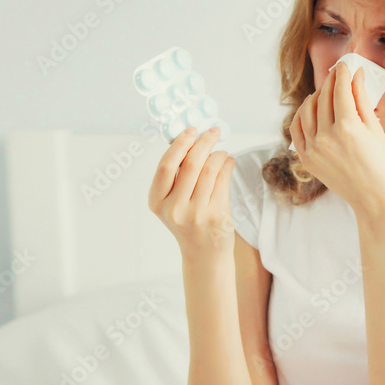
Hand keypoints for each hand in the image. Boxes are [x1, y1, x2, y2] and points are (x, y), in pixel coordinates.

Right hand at [148, 126, 235, 259]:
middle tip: (214, 132)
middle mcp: (173, 209)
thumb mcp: (173, 201)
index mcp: (156, 202)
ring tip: (222, 152)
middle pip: (190, 164)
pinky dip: (227, 165)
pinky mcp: (216, 216)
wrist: (204, 254)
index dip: (179, 144)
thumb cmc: (188, 221)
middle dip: (204, 142)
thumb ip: (177, 175)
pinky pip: (223, 180)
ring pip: (210, 170)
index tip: (191, 130)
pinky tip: (228, 162)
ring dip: (219, 154)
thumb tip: (192, 140)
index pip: (165, 166)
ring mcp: (195, 214)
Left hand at [290, 61, 384, 221]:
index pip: (340, 90)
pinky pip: (297, 129)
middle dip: (331, 82)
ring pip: (307, 110)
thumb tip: (356, 75)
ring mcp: (313, 149)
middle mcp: (326, 137)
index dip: (342, 73)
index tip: (345, 64)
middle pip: (323, 98)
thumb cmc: (383, 166)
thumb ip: (362, 100)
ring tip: (326, 92)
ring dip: (315, 96)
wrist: (375, 200)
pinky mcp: (306, 159)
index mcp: (347, 128)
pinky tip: (311, 109)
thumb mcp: (376, 130)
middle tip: (337, 74)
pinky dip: (302, 115)